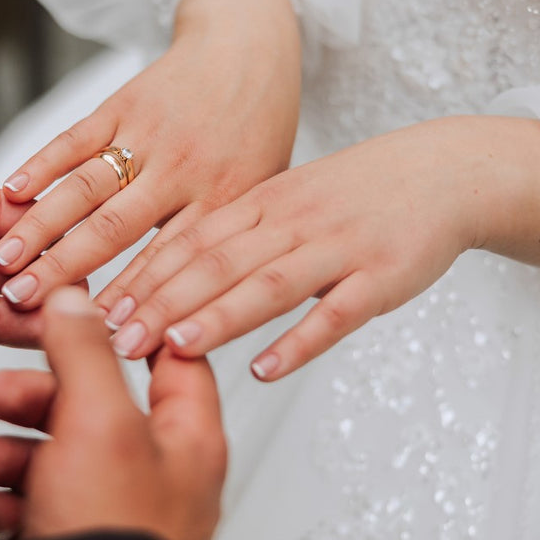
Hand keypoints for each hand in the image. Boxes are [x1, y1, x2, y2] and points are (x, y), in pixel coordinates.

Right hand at [0, 0, 300, 309]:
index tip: (95, 338)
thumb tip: (190, 318)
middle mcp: (183, 168)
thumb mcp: (263, 193)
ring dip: (40, 225)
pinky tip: (9, 191)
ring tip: (3, 260)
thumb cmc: (259, 129)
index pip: (167, 262)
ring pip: (86, 186)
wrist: (252, 45)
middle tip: (23, 305)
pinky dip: (40, 164)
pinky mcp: (124, 103)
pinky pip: (76, 137)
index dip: (130, 304)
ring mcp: (149, 133)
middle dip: (66, 271)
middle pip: (113, 229)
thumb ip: (226, 245)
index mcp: (223, 199)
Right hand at [0, 287, 225, 539]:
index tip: (74, 309)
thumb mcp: (98, 424)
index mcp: (184, 436)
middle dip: (33, 398)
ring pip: (56, 457)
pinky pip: (38, 508)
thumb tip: (76, 297)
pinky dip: (6, 501)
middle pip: (92, 406)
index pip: (165, 355)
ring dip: (5, 451)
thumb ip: (85, 352)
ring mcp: (117, 512)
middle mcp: (157, 473)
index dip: (119, 326)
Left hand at [105, 116, 539, 379]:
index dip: (140, 275)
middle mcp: (289, 220)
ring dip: (217, 317)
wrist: (441, 171)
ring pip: (266, 283)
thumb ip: (234, 232)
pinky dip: (300, 341)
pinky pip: (336, 312)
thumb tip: (171, 274)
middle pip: (214, 261)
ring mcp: (336, 247)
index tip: (98, 308)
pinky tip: (267, 369)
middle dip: (160, 301)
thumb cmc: (354, 192)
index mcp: (261, 201)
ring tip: (173, 347)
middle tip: (115, 338)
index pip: (186, 239)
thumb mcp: (284, 198)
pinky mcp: (381, 277)